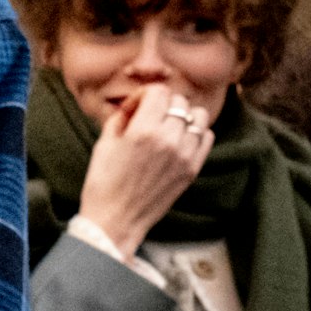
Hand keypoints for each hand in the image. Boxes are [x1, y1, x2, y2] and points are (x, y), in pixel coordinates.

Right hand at [80, 84, 211, 259]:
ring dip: (183, 117)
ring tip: (168, 128)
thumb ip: (122, 117)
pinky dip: (195, 133)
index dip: (144, 95)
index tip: (135, 108)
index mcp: (142, 130)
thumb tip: (135, 105)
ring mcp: (184, 155)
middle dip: (162, 104)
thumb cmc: (103, 181)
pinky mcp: (192, 169)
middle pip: (179, 101)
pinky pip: (206, 137)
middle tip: (149, 118)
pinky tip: (178, 141)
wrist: (116, 219)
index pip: (158, 92)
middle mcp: (168, 139)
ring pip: (198, 116)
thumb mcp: (104, 143)